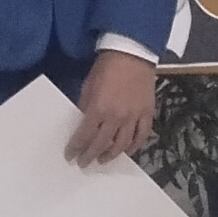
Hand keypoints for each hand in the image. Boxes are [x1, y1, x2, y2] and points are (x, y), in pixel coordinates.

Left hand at [66, 51, 155, 166]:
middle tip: (84, 163)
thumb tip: (82, 122)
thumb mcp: (88, 86)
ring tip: (103, 160)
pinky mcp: (147, 113)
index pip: (84, 136)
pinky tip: (127, 151)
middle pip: (102, 144)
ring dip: (111, 155)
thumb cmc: (106, 66)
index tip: (70, 155)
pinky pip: (141, 136)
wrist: (131, 53)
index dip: (76, 148)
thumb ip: (85, 106)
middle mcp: (116, 117)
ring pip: (122, 145)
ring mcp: (134, 117)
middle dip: (90, 155)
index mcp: (98, 109)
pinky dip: (134, 146)